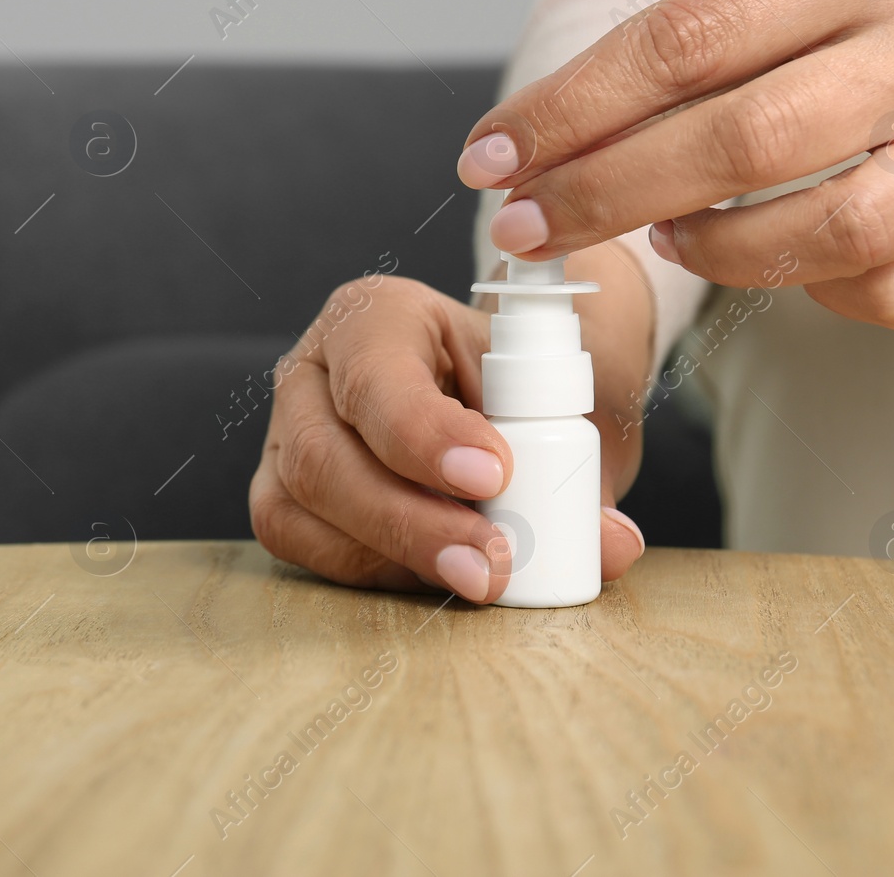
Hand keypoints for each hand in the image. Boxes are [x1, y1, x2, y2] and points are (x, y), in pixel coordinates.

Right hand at [248, 251, 649, 604]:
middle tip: (491, 560)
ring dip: (394, 554)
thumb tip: (611, 543)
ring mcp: (284, 436)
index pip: (376, 376)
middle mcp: (312, 371)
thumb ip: (581, 469)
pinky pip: (301, 544)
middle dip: (411, 520)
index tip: (494, 475)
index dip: (424, 434)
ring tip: (478, 576)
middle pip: (325, 456)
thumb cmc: (522, 384)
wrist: (503, 390)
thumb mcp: (561, 402)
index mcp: (375, 317)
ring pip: (301, 507)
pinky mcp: (282, 496)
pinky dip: (372, 570)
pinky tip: (436, 574)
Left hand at [456, 0, 893, 327]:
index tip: (492, 154)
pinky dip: (798, 286)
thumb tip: (542, 148)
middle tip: (524, 226)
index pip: (685, 39)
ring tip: (659, 236)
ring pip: (818, 231)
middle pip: (740, 140)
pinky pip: (874, 290)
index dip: (572, 110)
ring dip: (709, 248)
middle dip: (605, 194)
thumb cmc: (878, 17)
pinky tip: (769, 255)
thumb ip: (683, 56)